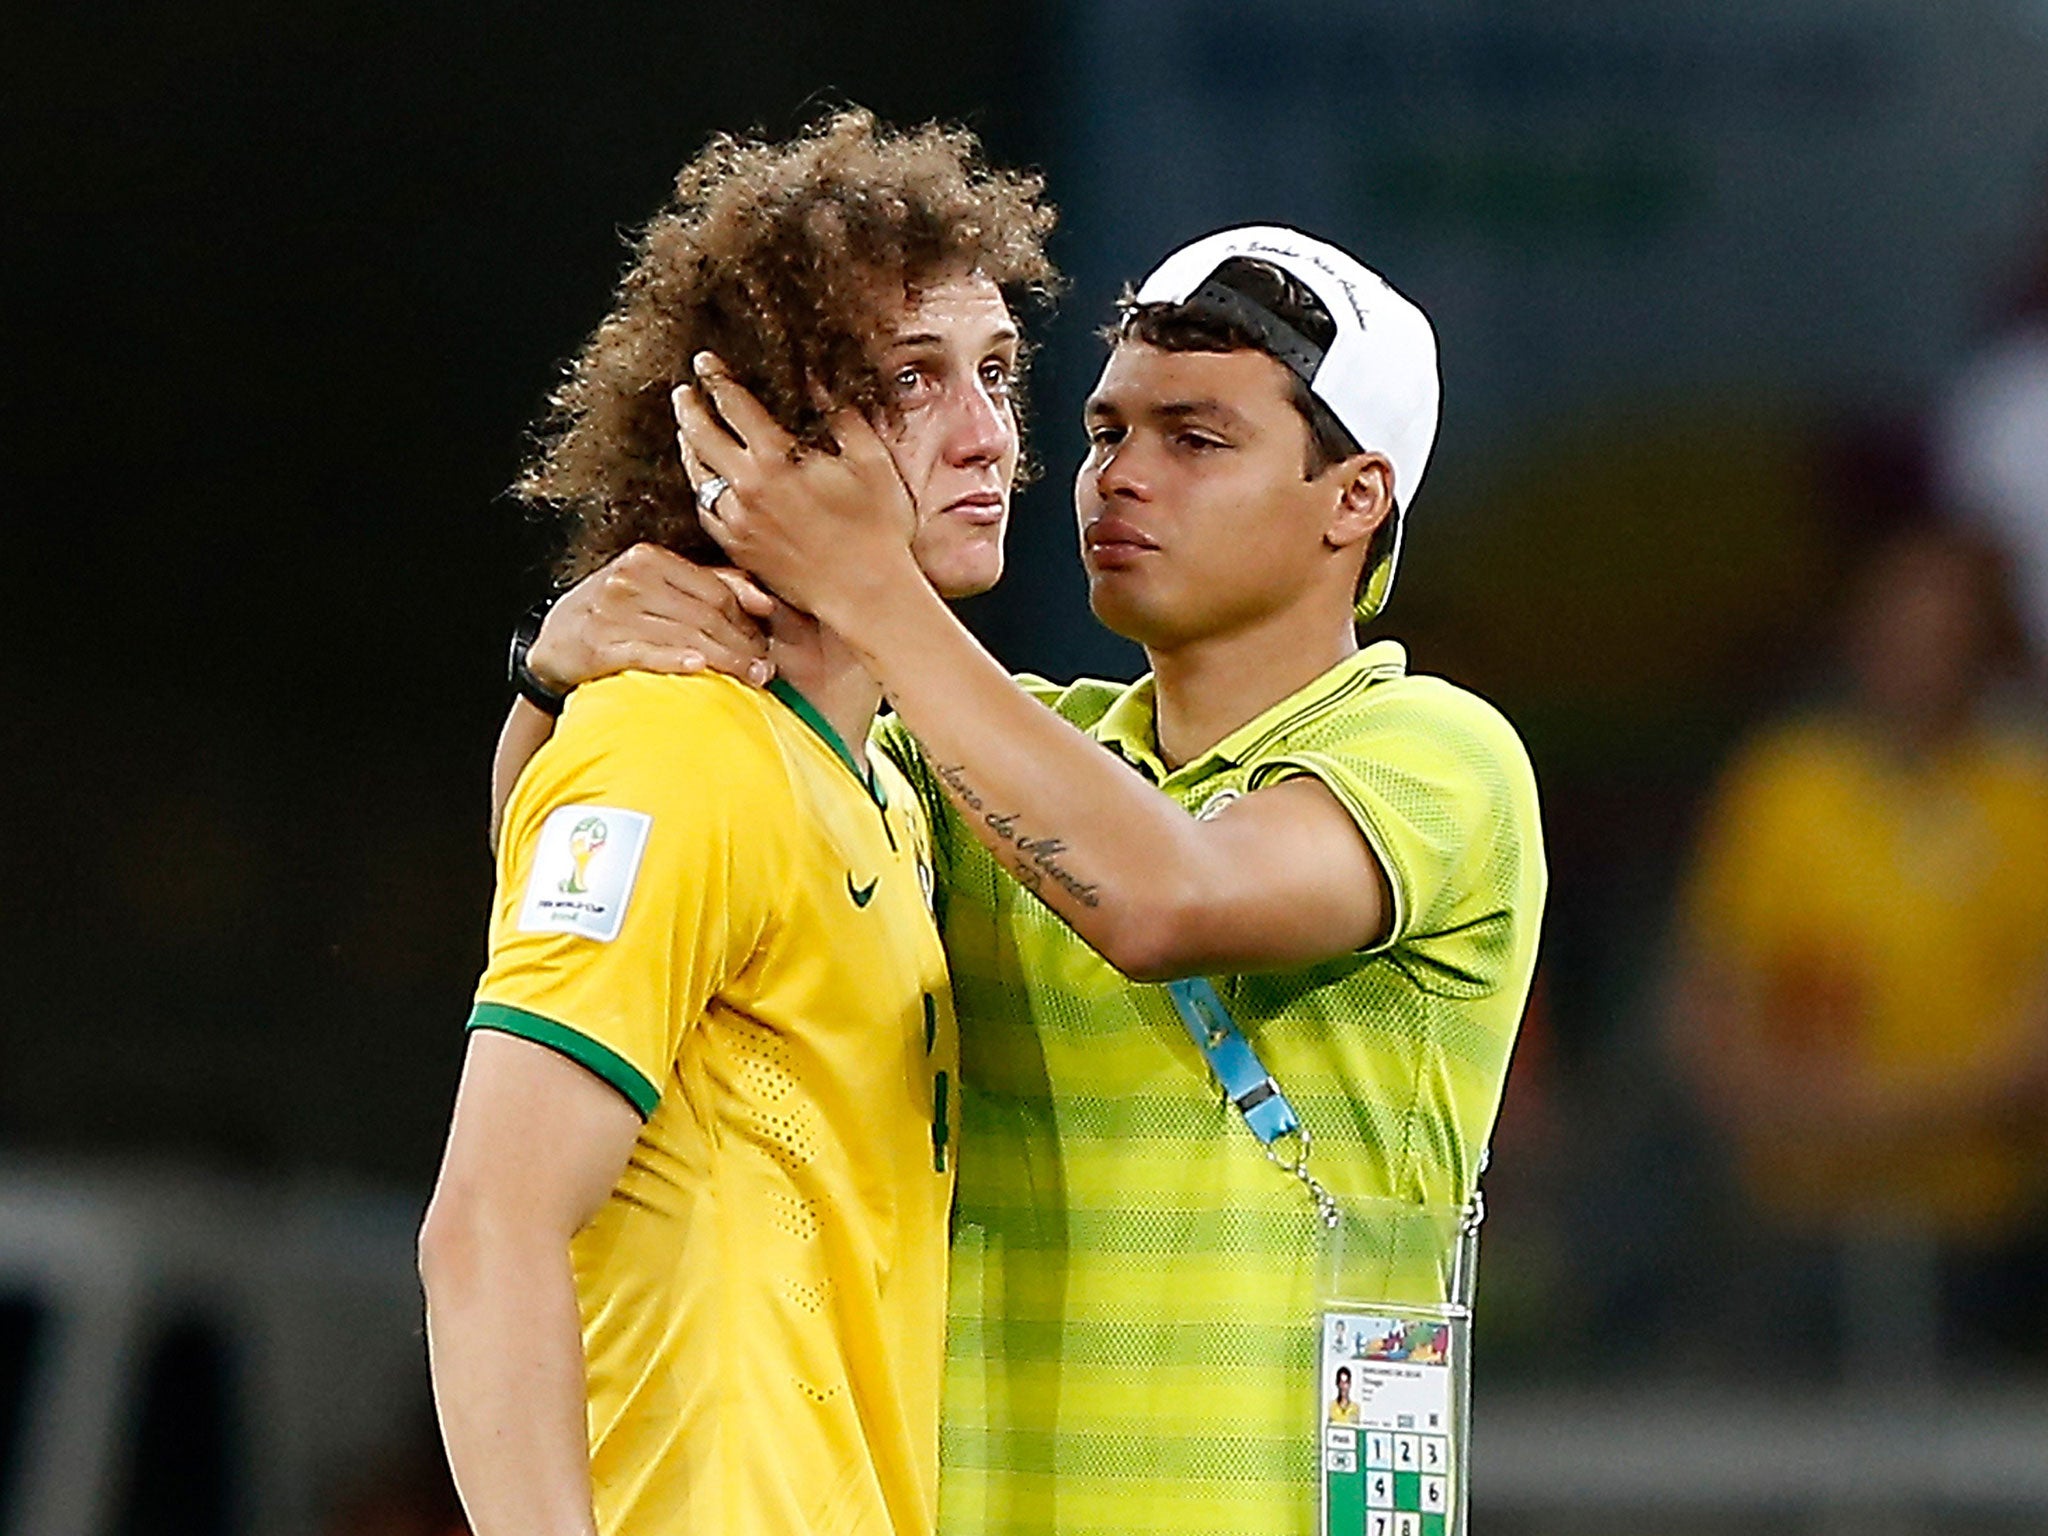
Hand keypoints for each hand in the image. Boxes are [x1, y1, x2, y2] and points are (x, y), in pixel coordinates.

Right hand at [526, 544, 776, 692]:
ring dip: (723, 661)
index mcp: (649, 559)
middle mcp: (631, 579)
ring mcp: (612, 611)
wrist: (553, 642)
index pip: (715, 591)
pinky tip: (699, 668)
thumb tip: (765, 602)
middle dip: (741, 645)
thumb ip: (712, 585)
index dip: (746, 621)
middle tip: (764, 670)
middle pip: (704, 614)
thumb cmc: (615, 616)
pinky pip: (645, 653)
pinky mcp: (598, 644)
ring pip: (684, 635)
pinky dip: (674, 660)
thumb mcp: (657, 588)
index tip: (766, 647)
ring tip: (749, 679)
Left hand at [672, 354, 919, 627]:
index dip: (716, 378)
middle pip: (701, 436)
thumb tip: (818, 381)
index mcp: (776, 458)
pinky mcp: (739, 549)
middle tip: (684, 391)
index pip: (732, 404)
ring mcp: (738, 521)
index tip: (705, 362)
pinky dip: (700, 490)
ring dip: (688, 446)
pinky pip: (706, 512)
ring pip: (697, 475)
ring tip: (686, 431)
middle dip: (690, 407)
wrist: (865, 592)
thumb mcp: (870, 460)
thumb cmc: (877, 528)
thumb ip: (841, 416)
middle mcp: (747, 487)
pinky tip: (704, 482)